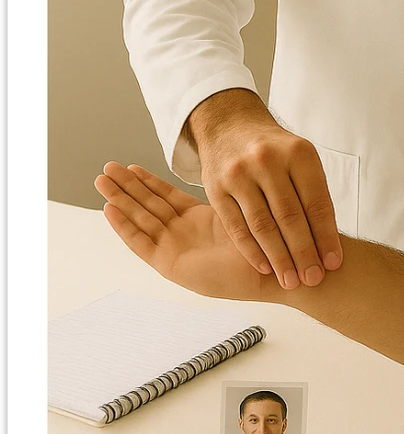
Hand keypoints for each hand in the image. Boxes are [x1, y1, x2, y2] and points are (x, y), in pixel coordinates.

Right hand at [95, 161, 275, 302]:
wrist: (273, 270)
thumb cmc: (264, 243)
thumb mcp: (238, 209)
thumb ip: (222, 192)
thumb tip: (223, 163)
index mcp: (198, 219)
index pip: (164, 196)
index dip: (146, 181)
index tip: (129, 165)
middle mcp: (182, 233)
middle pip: (147, 205)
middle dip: (126, 186)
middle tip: (106, 168)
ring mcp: (175, 249)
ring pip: (139, 220)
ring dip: (120, 201)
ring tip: (101, 182)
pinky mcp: (170, 265)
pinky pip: (142, 243)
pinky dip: (125, 226)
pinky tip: (109, 210)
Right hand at [188, 91, 341, 289]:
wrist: (230, 125)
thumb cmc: (275, 151)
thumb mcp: (300, 159)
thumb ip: (313, 195)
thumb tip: (329, 244)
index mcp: (298, 153)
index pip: (316, 202)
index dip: (326, 236)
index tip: (333, 263)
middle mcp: (268, 160)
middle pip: (290, 217)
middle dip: (304, 253)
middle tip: (313, 279)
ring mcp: (239, 173)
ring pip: (262, 225)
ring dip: (279, 258)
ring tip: (291, 281)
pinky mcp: (215, 187)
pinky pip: (235, 226)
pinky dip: (251, 251)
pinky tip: (265, 268)